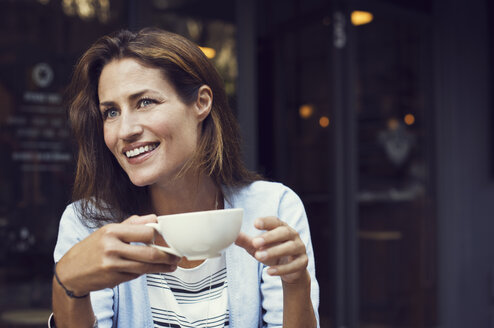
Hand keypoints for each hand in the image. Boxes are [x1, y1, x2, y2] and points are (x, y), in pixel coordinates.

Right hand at [55, 214, 180, 295]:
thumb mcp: (108, 231)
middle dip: (167, 255)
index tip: (168, 237)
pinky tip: (153, 269)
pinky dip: (145, 272)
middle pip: (149, 252)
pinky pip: (136, 275)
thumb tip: (155, 218)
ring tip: (172, 265)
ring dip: (162, 267)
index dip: (159, 234)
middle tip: (176, 255)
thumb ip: (132, 224)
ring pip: (145, 266)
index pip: (146, 231)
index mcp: (112, 231)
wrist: (70, 271)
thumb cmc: (93, 248)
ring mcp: (113, 265)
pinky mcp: (114, 278)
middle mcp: (112, 247)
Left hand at [235, 216, 308, 283]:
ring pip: (289, 248)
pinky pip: (294, 265)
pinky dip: (281, 269)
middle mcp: (293, 235)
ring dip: (274, 252)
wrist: (291, 270)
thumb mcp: (257, 247)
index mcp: (282, 228)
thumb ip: (246, 240)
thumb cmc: (273, 252)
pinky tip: (269, 272)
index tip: (255, 223)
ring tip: (259, 256)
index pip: (275, 221)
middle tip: (255, 242)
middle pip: (284, 232)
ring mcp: (299, 248)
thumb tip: (230, 235)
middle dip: (269, 237)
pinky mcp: (302, 263)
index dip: (266, 221)